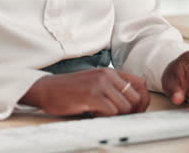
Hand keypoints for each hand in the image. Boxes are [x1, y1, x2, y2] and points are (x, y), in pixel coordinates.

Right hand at [20, 68, 149, 116]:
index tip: (135, 111)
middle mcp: (107, 75)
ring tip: (100, 113)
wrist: (46, 89)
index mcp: (110, 72)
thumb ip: (113, 89)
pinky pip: (111, 112)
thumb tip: (135, 106)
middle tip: (118, 117)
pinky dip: (104, 117)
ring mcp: (99, 84)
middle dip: (131, 112)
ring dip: (115, 115)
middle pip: (136, 98)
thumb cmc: (71, 90)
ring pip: (125, 107)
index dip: (143, 101)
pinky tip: (93, 113)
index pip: (140, 84)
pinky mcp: (91, 95)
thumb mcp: (95, 83)